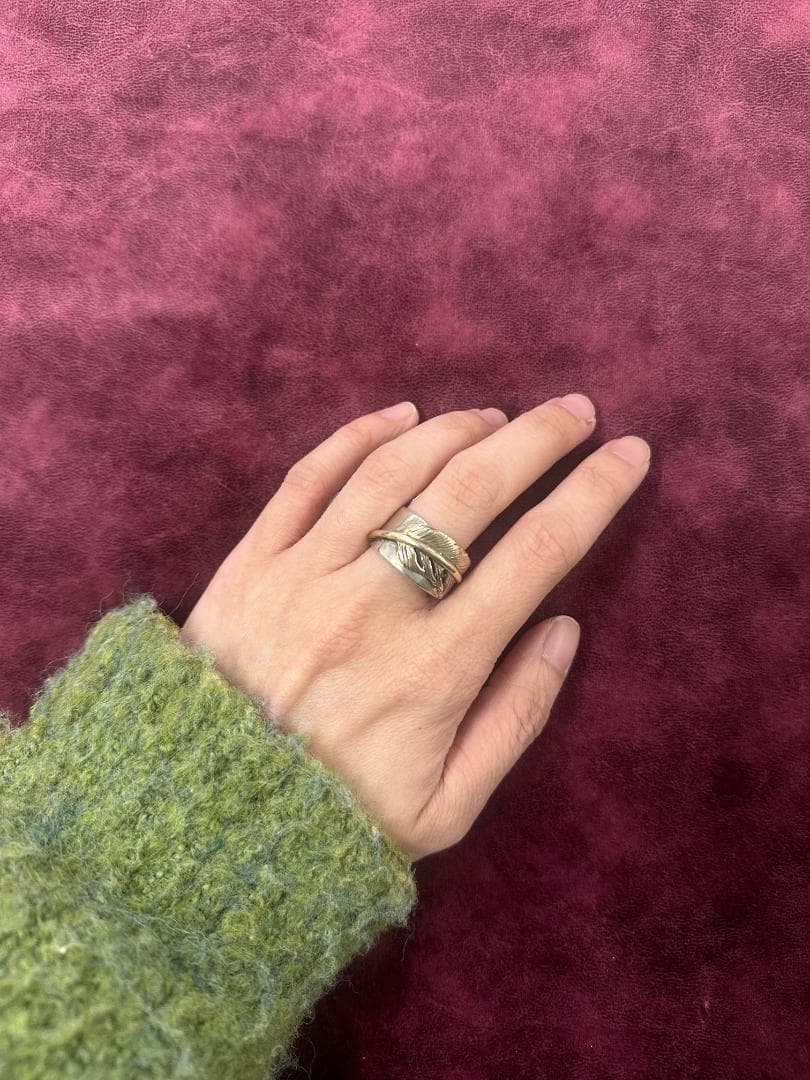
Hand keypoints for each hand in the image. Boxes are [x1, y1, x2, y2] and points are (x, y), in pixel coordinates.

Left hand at [179, 396, 649, 861]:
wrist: (207, 825)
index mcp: (434, 670)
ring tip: (495, 417)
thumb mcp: (449, 806)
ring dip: (455, 430)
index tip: (629, 455)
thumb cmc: (338, 820)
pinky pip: (309, 477)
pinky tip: (401, 416)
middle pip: (471, 491)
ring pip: (392, 471)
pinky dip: (360, 436)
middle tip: (576, 410)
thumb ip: (517, 718)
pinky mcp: (250, 565)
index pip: (537, 554)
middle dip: (538, 439)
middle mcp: (371, 608)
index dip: (593, 494)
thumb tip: (564, 630)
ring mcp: (304, 577)